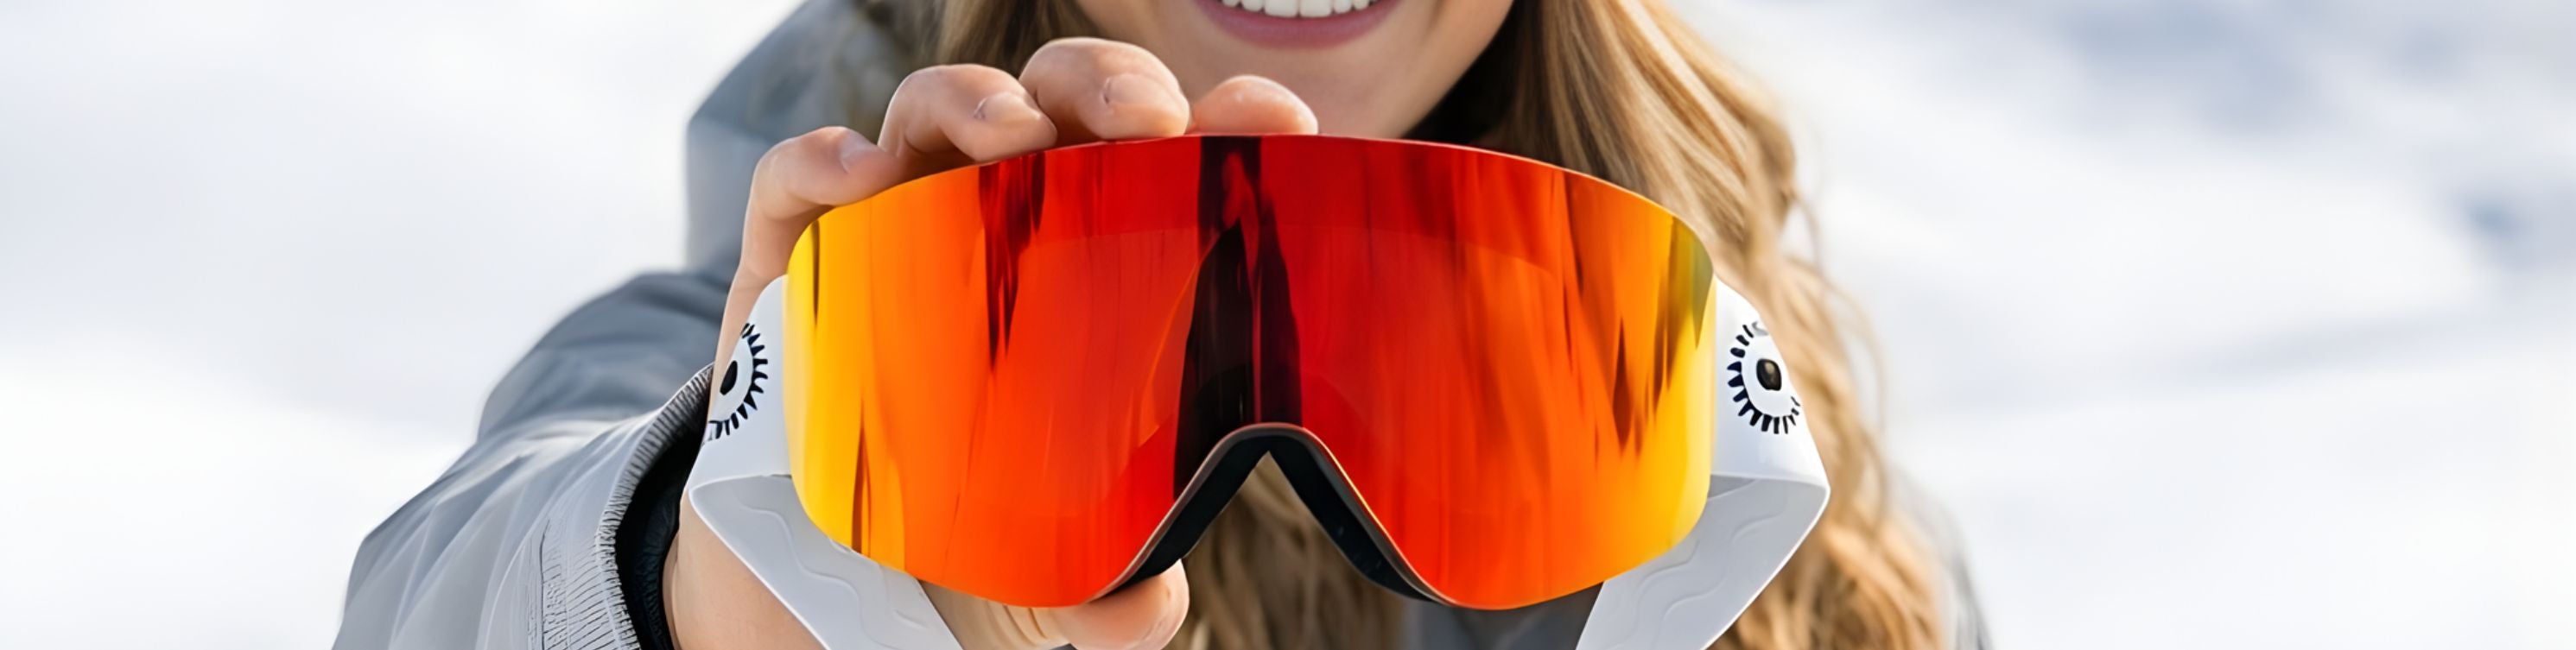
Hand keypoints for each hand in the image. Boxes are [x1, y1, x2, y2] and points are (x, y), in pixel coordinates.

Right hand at [666, 38, 1318, 649]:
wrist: (833, 576)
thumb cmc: (977, 531)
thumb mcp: (1063, 575)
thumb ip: (1118, 596)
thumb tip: (1150, 603)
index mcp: (1101, 254)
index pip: (1177, 157)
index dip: (1230, 122)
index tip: (1277, 129)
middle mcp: (1006, 215)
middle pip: (1067, 102)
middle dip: (1110, 88)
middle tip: (1147, 125)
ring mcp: (899, 221)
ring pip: (942, 108)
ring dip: (981, 99)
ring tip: (1015, 135)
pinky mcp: (798, 253)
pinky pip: (800, 176)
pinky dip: (827, 158)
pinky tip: (864, 175)